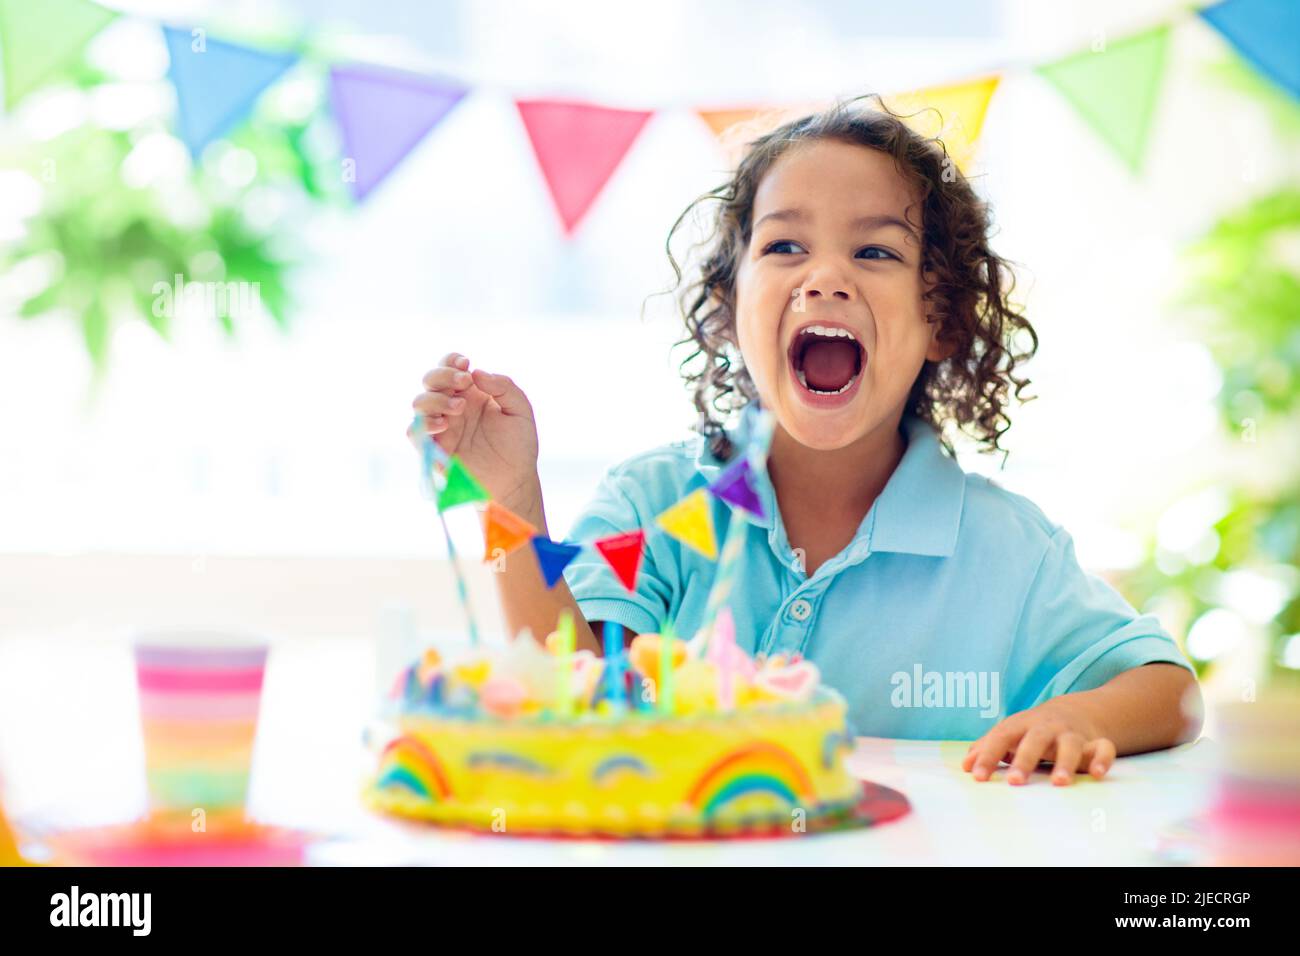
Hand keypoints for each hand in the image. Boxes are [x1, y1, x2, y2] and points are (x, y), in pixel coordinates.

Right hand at [408, 352, 540, 508]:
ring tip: (459, 409)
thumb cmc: (519, 445)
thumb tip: (476, 373)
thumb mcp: (520, 411)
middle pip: (430, 380)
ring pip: (419, 403)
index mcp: (470, 393)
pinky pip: (414, 433)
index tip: (465, 364)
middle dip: (442, 376)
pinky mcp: (435, 449)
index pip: (450, 367)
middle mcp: (452, 406)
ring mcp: (442, 427)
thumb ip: (504, 387)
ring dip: (435, 400)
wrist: (515, 480)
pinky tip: (443, 425)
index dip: (451, 361)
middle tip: (464, 383)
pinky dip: (423, 425)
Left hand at [961, 697, 1116, 785]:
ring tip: (1059, 783)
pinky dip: (1102, 760)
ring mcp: (1071, 734)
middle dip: (1024, 759)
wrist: (1073, 712)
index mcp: (1021, 725)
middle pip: (1034, 739)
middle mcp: (1046, 728)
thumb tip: (966, 765)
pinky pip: (1103, 748)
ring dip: (1064, 762)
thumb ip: (988, 748)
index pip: (1001, 737)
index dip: (988, 755)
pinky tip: (1096, 775)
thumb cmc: (1031, 730)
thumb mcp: (1009, 734)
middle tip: (1015, 781)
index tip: (978, 776)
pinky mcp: (1095, 743)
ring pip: (1069, 744)